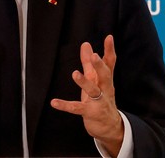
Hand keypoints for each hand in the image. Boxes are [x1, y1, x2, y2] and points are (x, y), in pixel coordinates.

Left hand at [51, 35, 123, 156]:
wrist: (110, 126)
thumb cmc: (101, 98)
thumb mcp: (94, 79)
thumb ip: (89, 62)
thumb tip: (85, 44)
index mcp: (106, 79)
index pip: (110, 63)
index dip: (109, 50)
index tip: (109, 37)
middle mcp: (105, 89)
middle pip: (105, 75)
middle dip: (99, 66)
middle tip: (94, 56)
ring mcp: (98, 101)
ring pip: (93, 90)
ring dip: (84, 82)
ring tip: (75, 74)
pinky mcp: (90, 113)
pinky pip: (77, 108)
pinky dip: (65, 105)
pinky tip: (54, 102)